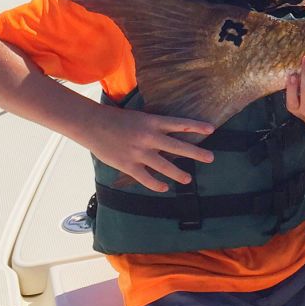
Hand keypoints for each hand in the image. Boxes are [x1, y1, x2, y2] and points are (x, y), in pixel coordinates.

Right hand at [86, 106, 213, 192]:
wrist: (92, 124)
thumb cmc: (116, 119)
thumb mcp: (140, 117)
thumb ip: (154, 127)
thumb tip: (169, 135)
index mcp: (153, 122)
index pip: (180, 124)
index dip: (197, 127)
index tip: (212, 129)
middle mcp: (149, 137)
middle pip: (179, 147)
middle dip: (197, 153)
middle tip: (211, 158)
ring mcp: (140, 152)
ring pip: (165, 166)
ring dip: (179, 173)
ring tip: (188, 179)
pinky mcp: (129, 165)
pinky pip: (147, 178)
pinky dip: (156, 185)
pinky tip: (164, 188)